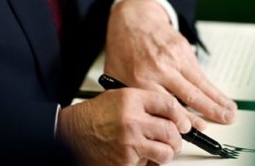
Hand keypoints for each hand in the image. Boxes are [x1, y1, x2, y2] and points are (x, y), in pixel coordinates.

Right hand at [57, 88, 191, 165]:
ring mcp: (129, 143)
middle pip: (171, 130)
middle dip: (176, 137)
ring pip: (165, 152)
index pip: (168, 105)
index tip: (183, 122)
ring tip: (158, 149)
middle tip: (174, 139)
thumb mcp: (119, 97)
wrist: (71, 134)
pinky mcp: (126, 162)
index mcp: (131, 100)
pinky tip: (136, 154)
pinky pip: (148, 164)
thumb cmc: (93, 116)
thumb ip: (144, 102)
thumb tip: (169, 113)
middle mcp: (132, 121)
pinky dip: (146, 162)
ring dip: (165, 152)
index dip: (180, 115)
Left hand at [104, 0, 235, 124]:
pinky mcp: (183, 49)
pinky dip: (211, 86)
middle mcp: (160, 68)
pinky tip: (220, 96)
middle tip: (223, 122)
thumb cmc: (124, 48)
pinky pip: (199, 72)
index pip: (166, 105)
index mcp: (141, 79)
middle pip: (189, 95)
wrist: (132, 18)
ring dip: (217, 100)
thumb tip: (148, 120)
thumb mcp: (117, 76)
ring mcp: (173, 58)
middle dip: (209, 111)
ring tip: (230, 112)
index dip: (183, 120)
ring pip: (199, 84)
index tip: (194, 130)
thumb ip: (133, 97)